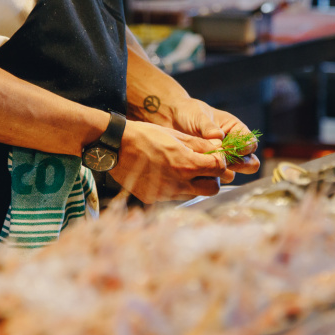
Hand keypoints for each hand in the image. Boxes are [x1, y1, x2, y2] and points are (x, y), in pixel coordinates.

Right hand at [109, 120, 226, 203]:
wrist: (114, 146)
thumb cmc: (145, 135)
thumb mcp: (175, 135)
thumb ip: (200, 144)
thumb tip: (219, 147)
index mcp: (186, 164)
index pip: (219, 169)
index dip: (220, 161)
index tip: (215, 156)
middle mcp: (178, 183)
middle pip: (212, 189)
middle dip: (212, 178)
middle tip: (203, 167)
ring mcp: (165, 194)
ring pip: (193, 194)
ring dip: (194, 183)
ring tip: (181, 169)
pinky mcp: (153, 198)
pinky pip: (174, 196)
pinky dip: (176, 187)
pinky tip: (164, 174)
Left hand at [170, 100, 260, 183]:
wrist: (171, 120)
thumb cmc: (189, 113)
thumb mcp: (199, 116)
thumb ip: (209, 127)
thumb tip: (218, 138)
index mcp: (236, 130)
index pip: (251, 143)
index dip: (246, 149)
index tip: (232, 149)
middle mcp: (233, 147)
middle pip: (250, 163)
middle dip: (240, 165)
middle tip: (224, 161)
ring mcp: (221, 160)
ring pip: (232, 174)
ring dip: (221, 172)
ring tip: (205, 164)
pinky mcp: (209, 170)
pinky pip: (215, 179)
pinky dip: (208, 177)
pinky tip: (196, 169)